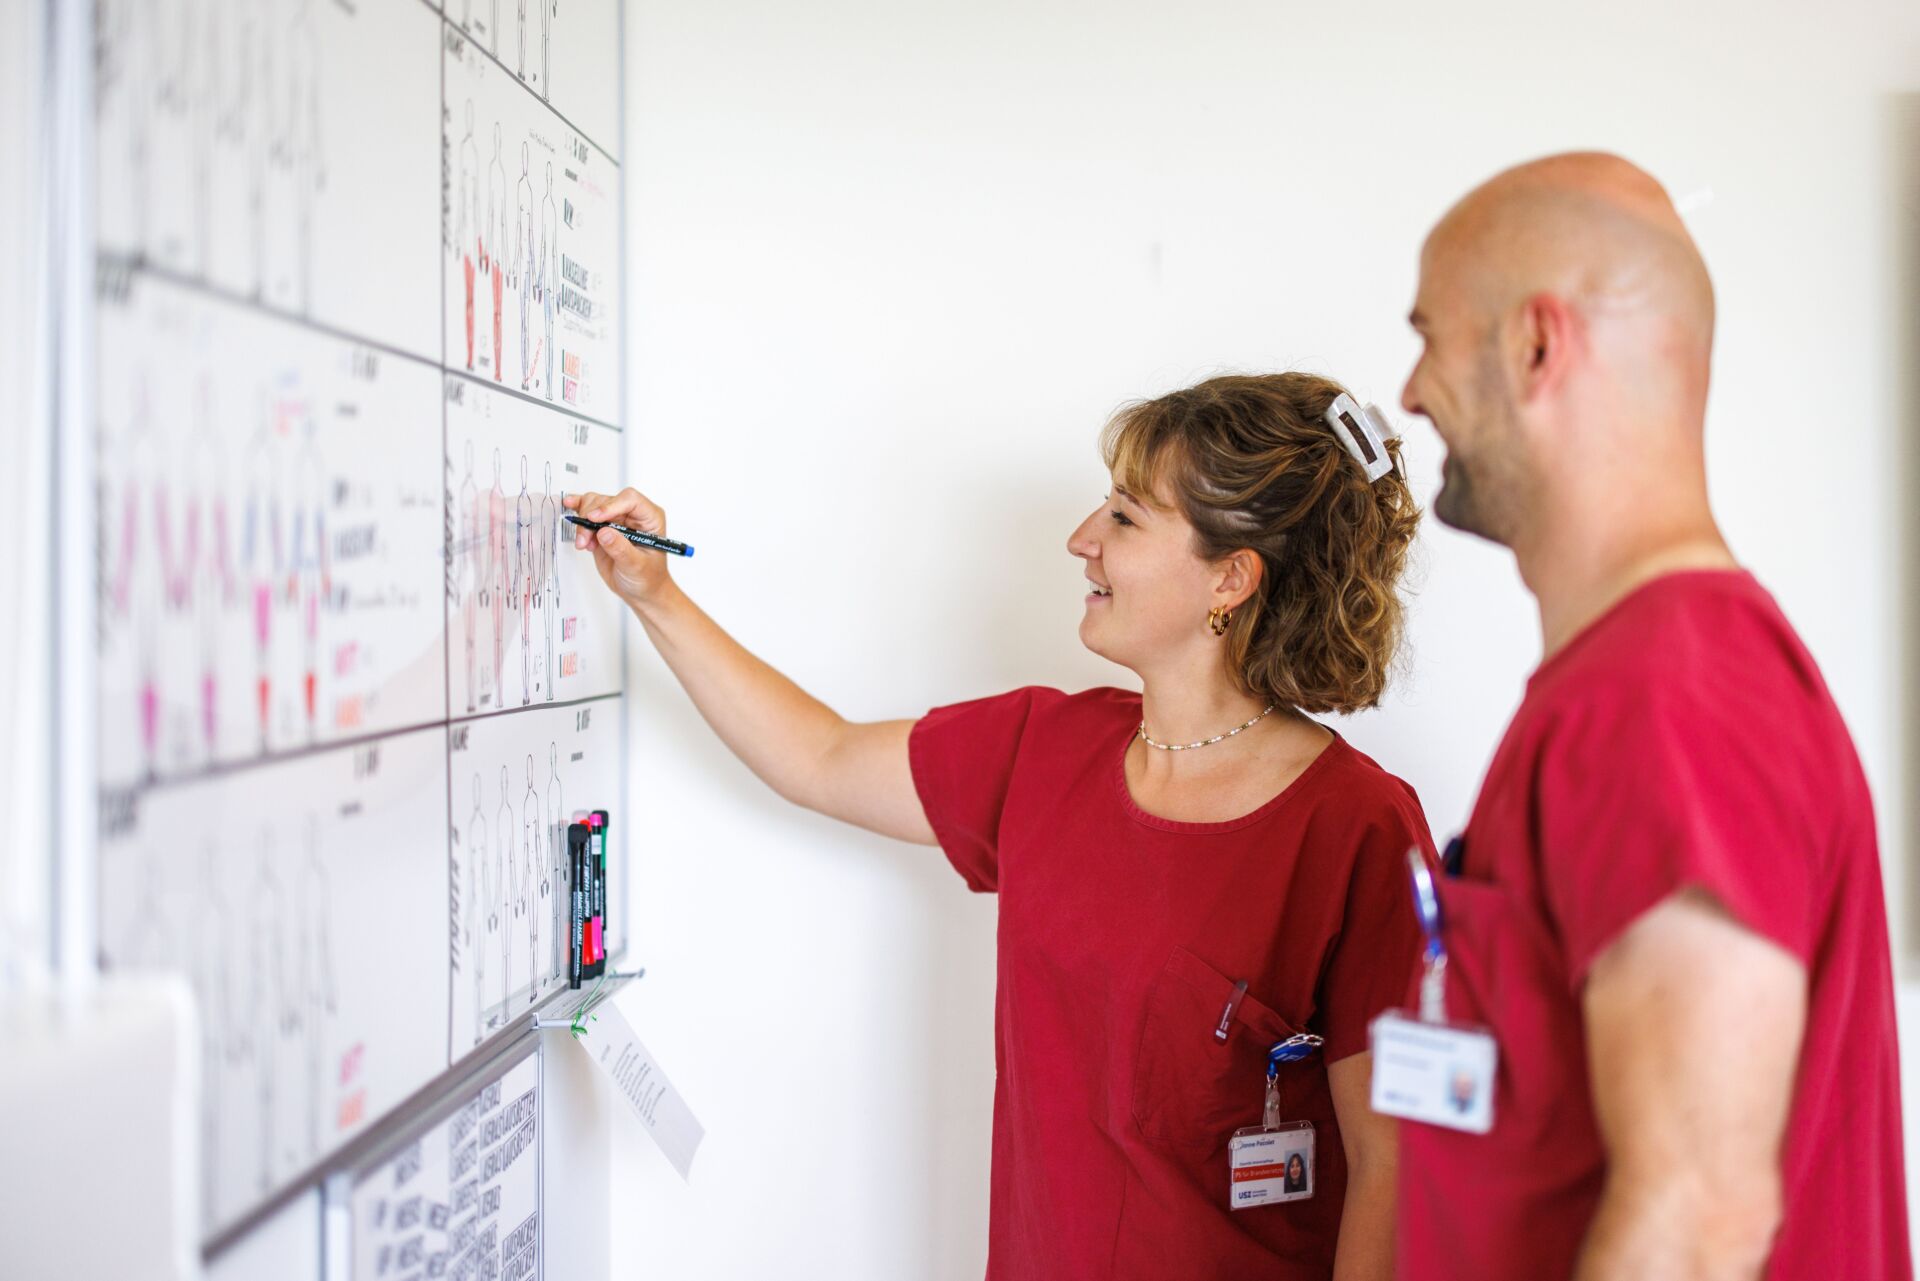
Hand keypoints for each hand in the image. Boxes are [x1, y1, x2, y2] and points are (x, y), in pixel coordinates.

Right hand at [563, 487, 674, 609]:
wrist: (640, 589)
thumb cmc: (647, 577)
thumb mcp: (636, 566)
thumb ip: (621, 549)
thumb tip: (604, 532)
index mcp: (649, 518)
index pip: (630, 500)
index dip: (610, 506)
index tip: (595, 519)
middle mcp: (633, 515)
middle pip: (607, 501)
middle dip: (591, 518)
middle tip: (585, 540)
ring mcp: (616, 519)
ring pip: (594, 505)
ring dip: (583, 522)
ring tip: (583, 544)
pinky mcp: (602, 527)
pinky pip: (588, 511)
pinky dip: (578, 509)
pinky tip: (569, 505)